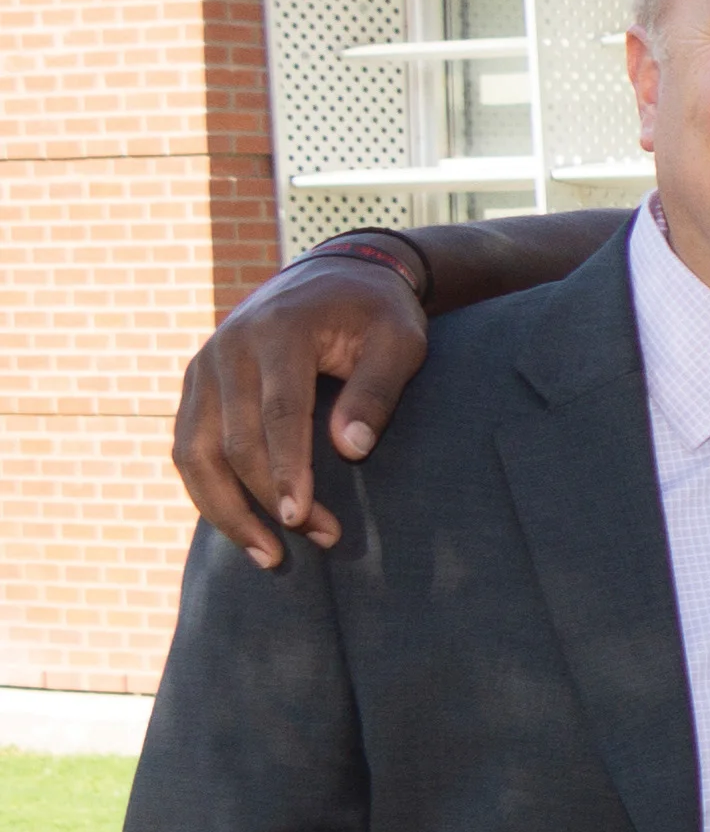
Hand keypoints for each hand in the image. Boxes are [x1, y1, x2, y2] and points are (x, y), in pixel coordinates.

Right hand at [173, 258, 429, 567]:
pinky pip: (187, 448)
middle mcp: (229, 348)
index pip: (278, 412)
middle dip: (269, 498)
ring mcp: (204, 367)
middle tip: (321, 539)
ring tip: (269, 556)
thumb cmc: (376, 314)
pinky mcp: (197, 386)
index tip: (299, 518)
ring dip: (226, 510)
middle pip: (235, 439)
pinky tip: (242, 526)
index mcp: (280, 331)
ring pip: (194, 452)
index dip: (286, 469)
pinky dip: (208, 491)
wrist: (334, 275)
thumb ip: (377, 390)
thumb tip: (350, 449)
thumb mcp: (400, 340)